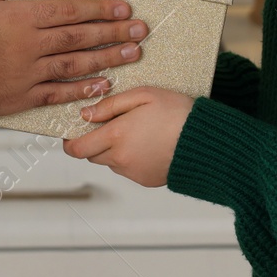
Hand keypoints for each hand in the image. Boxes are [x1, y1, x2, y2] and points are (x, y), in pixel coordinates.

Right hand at [0, 0, 147, 118]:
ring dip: (107, 59)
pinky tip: (102, 85)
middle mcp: (29, 44)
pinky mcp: (19, 97)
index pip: (68, 10)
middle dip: (113, 32)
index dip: (98, 9)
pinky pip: (57, 93)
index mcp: (18, 16)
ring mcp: (26, 72)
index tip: (122, 8)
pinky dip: (81, 90)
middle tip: (140, 30)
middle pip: (80, 36)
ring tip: (132, 55)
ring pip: (75, 64)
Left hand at [62, 86, 192, 186]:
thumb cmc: (177, 112)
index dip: (70, 142)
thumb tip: (85, 114)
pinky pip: (128, 169)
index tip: (72, 132)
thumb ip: (110, 105)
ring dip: (113, 149)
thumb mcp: (143, 96)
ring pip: (110, 162)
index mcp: (117, 135)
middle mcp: (121, 158)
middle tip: (109, 125)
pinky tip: (148, 143)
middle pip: (92, 155)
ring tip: (135, 132)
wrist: (206, 142)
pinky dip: (130, 158)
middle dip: (94, 141)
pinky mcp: (145, 180)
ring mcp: (133, 172)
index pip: (77, 148)